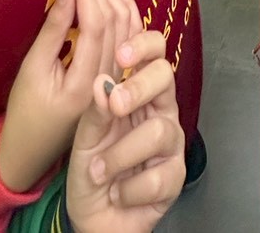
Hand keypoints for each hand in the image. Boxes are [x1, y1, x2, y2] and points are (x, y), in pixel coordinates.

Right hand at [0, 0, 133, 193]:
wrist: (34, 148)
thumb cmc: (26, 110)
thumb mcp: (33, 68)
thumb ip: (54, 28)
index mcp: (85, 83)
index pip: (96, 25)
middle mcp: (109, 82)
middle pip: (116, 23)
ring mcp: (118, 81)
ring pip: (128, 28)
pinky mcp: (118, 77)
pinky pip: (128, 38)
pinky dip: (124, 12)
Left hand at [66, 28, 185, 232]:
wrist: (94, 218)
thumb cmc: (91, 171)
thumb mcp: (84, 138)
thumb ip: (95, 111)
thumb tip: (103, 82)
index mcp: (138, 92)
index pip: (153, 54)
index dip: (144, 45)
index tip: (121, 55)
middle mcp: (160, 111)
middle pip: (166, 78)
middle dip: (139, 88)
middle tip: (116, 104)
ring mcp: (171, 144)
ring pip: (159, 131)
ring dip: (121, 155)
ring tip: (98, 172)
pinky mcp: (175, 178)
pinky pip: (157, 177)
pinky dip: (129, 189)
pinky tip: (117, 193)